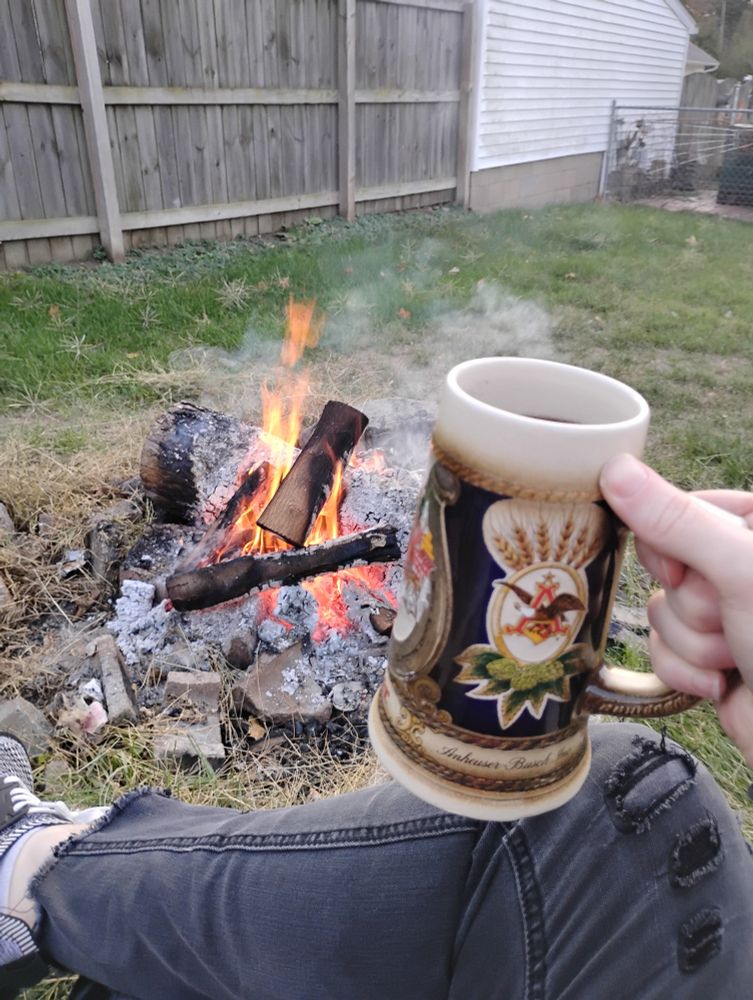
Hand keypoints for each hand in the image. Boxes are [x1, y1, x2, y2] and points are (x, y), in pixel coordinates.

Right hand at [600, 454, 752, 766]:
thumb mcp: (739, 570)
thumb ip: (676, 519)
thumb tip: (614, 468)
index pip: (677, 509)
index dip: (670, 546)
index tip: (689, 572)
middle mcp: (739, 564)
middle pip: (665, 565)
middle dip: (691, 605)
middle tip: (731, 619)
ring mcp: (725, 611)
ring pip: (662, 611)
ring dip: (693, 644)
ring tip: (736, 658)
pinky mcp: (709, 654)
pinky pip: (662, 650)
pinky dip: (687, 671)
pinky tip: (723, 683)